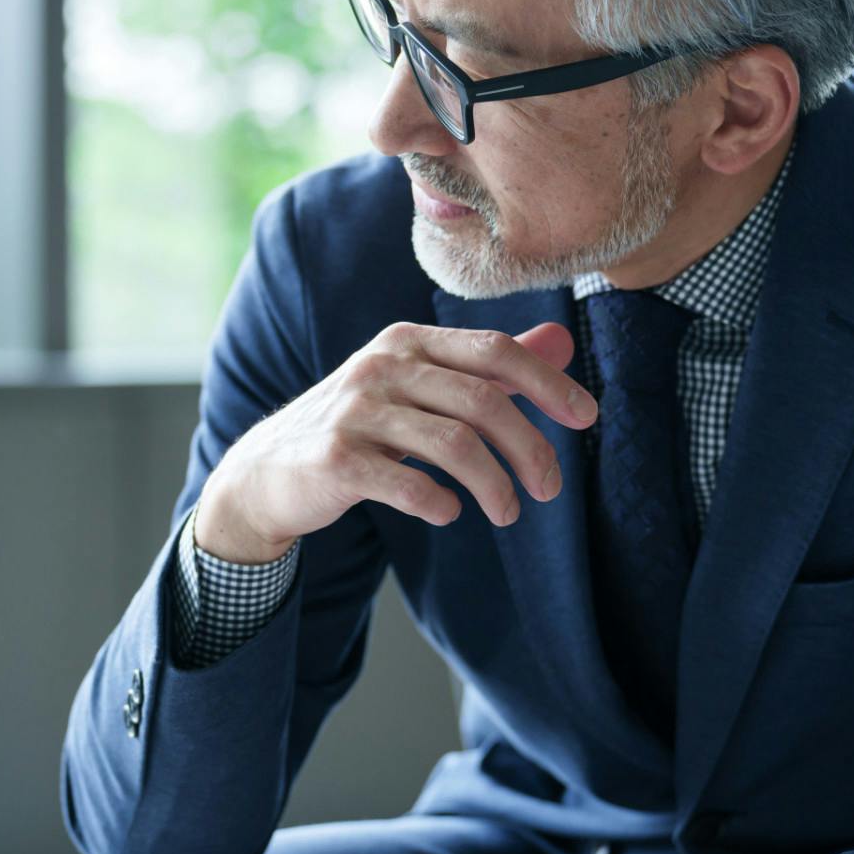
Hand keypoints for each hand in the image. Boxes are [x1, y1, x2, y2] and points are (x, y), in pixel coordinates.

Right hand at [194, 321, 596, 562]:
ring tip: (507, 514)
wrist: (267, 472)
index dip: (547, 384)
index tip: (585, 419)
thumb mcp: (419, 384)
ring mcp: (355, 412)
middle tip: (549, 489)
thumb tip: (562, 340)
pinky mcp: (334, 460)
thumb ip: (487, 365)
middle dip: (529, 448)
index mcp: (409, 341)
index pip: (494, 351)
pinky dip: (440, 503)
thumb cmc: (359, 426)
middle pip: (482, 401)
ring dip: (494, 486)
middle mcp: (382, 366)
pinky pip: (407, 483)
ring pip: (453, 444)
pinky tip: (449, 513)